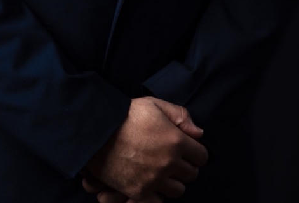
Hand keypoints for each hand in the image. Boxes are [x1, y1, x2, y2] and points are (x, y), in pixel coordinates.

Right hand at [83, 96, 207, 201]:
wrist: (97, 130)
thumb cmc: (126, 114)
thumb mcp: (154, 104)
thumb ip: (180, 116)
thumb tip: (199, 133)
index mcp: (175, 141)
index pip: (202, 156)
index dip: (195, 151)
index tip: (187, 148)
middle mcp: (168, 163)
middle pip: (191, 174)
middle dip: (185, 166)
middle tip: (174, 158)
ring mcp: (154, 180)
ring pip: (178, 190)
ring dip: (173, 181)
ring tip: (163, 170)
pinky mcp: (139, 192)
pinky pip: (159, 201)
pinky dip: (158, 194)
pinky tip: (152, 182)